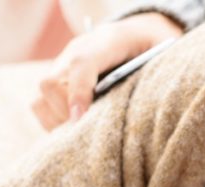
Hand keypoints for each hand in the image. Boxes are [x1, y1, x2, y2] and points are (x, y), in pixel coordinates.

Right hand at [32, 12, 182, 129]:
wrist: (139, 34)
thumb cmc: (154, 48)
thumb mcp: (163, 53)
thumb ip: (157, 73)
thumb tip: (152, 104)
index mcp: (108, 41)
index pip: (82, 62)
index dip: (78, 93)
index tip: (80, 120)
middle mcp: (77, 51)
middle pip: (51, 83)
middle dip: (65, 113)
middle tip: (88, 130)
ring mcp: (64, 66)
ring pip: (42, 97)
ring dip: (57, 120)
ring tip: (82, 134)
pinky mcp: (59, 81)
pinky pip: (41, 106)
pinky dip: (54, 122)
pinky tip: (77, 131)